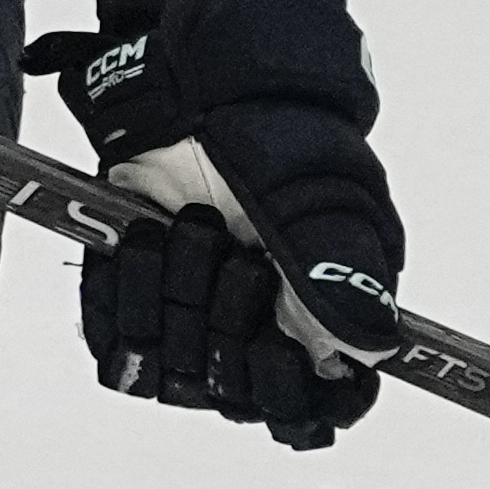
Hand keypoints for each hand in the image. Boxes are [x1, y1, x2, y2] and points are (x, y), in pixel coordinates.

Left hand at [32, 0, 406, 450]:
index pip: (323, 407)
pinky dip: (119, 297)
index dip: (296, 393)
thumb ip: (337, 271)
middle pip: (242, 395)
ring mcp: (202, 324)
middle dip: (225, 317)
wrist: (183, 81)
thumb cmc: (263, 127)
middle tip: (225, 243)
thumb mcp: (304, 191)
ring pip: (178, 376)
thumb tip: (370, 349)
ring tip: (181, 225)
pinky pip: (120, 354)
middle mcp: (266, 330)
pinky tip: (136, 240)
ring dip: (171, 296)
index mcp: (327, 311)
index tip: (271, 341)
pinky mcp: (142, 312)